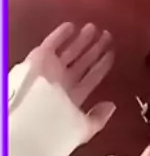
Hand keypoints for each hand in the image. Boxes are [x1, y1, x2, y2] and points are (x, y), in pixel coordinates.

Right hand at [25, 22, 115, 139]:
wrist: (30, 120)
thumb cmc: (57, 127)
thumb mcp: (82, 129)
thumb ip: (98, 118)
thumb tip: (112, 105)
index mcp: (74, 96)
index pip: (92, 77)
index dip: (102, 65)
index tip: (112, 53)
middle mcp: (64, 81)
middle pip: (83, 61)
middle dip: (95, 49)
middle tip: (107, 36)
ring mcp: (52, 69)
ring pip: (70, 51)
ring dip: (82, 40)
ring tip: (95, 28)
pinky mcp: (40, 59)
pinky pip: (52, 43)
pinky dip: (61, 34)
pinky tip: (72, 26)